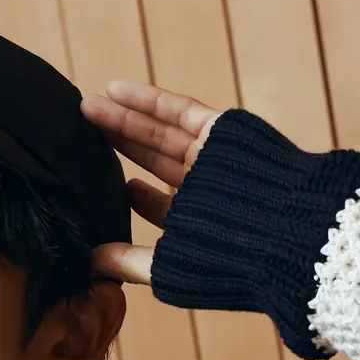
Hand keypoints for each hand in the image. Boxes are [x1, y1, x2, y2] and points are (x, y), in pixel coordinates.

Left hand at [81, 80, 221, 285]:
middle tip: (76, 134)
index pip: (158, 206)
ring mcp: (214, 156)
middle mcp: (207, 187)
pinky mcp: (222, 130)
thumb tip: (88, 262)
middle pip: (154, 161)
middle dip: (118, 146)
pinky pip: (179, 109)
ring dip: (123, 118)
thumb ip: (130, 263)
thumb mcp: (170, 269)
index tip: (88, 185)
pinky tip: (114, 91)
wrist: (282, 237)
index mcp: (200, 223)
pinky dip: (148, 100)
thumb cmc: (229, 263)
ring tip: (85, 107)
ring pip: (161, 132)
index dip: (126, 194)